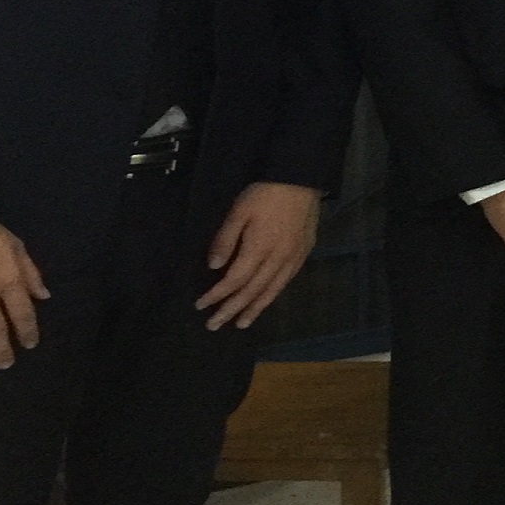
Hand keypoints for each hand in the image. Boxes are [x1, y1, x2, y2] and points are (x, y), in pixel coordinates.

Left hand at [199, 182, 322, 329]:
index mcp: (258, 248)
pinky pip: (286, 281)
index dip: (217, 295)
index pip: (234, 280)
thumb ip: (225, 239)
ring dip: (254, 309)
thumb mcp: (238, 211)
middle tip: (214, 325)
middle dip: (231, 309)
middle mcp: (277, 259)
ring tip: (241, 324)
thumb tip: (214, 267)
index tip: (200, 305)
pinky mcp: (303, 253)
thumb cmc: (265, 193)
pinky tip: (265, 301)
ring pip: (271, 290)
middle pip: (252, 291)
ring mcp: (293, 258)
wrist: (300, 179)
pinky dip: (273, 295)